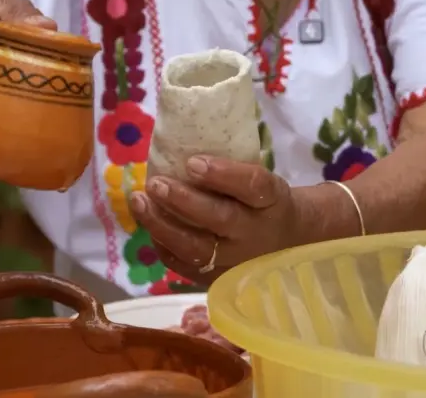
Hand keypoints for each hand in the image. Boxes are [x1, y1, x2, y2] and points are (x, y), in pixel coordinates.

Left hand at [129, 156, 300, 283]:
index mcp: (270, 199)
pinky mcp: (219, 278)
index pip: (252, 185)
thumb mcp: (260, 181)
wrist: (286, 243)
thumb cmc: (263, 203)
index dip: (222, 174)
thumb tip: (178, 147)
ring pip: (197, 248)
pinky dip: (163, 245)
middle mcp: (254, 232)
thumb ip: (229, 171)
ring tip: (139, 202)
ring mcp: (236, 260)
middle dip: (182, 200)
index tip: (193, 162)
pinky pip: (186, 265)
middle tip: (155, 183)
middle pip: (220, 218)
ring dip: (162, 225)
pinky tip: (149, 226)